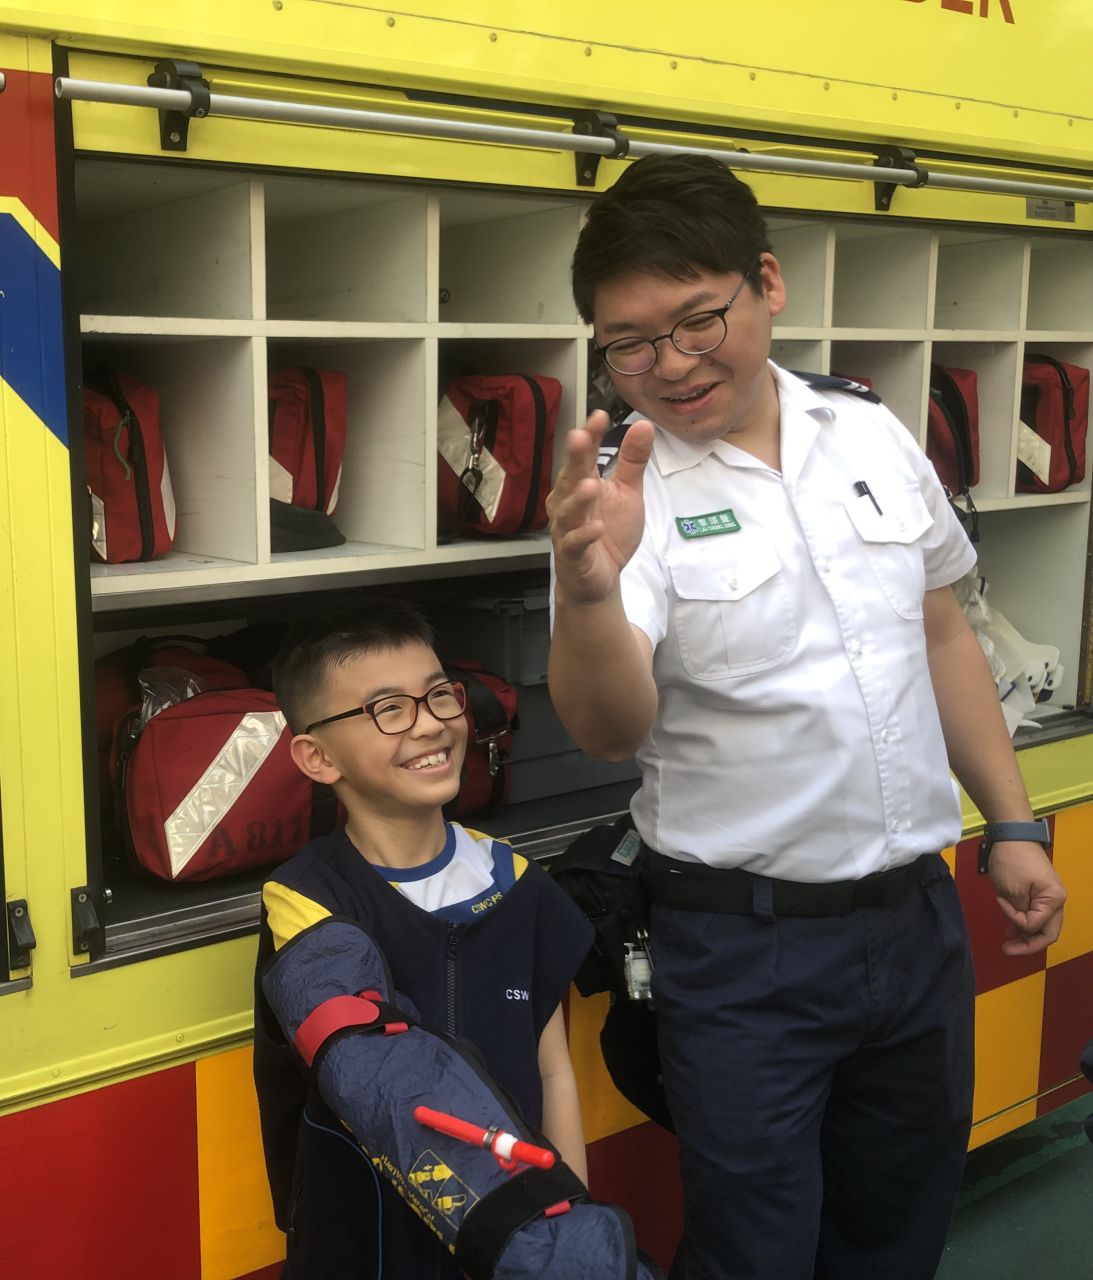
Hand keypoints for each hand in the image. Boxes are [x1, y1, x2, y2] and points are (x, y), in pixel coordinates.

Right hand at [546, 410, 653, 605]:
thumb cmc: (608, 531)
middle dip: (575, 458)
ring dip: (578, 499)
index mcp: (581, 483)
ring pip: (568, 511)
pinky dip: (584, 536)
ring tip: (591, 485)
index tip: (600, 416)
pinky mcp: (572, 555)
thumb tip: (644, 425)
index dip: (590, 435)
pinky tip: (596, 528)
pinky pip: (575, 544)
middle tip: (580, 437)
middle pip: (571, 477)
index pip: (584, 455)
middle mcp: (568, 503)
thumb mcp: (628, 493)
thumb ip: (632, 461)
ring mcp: (567, 529)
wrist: (599, 578)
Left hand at [988, 841, 1065, 955]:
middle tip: (1007, 950)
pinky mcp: (1041, 893)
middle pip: (1047, 932)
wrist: (1013, 835)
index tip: (1000, 902)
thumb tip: (1023, 926)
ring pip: (1042, 926)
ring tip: (1007, 943)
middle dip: (1028, 944)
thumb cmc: (1012, 860)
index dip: (1016, 921)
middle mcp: (1057, 901)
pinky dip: (1025, 923)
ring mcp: (1050, 897)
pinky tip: (1012, 929)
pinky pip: (1037, 915)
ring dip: (1026, 935)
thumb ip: (1019, 912)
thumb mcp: (1012, 889)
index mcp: (1054, 900)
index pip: (1036, 925)